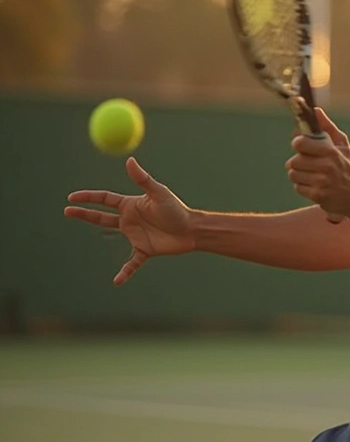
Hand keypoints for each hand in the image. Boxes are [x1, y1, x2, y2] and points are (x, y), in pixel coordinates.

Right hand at [64, 157, 194, 284]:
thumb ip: (142, 179)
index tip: (72, 197)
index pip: (105, 199)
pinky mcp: (144, 250)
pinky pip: (131, 263)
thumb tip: (129, 160)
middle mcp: (130, 218)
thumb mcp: (158, 193)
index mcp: (131, 204)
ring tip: (77, 235)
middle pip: (101, 215)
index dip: (88, 197)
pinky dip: (124, 272)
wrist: (192, 230)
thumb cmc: (176, 209)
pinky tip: (117, 281)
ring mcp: (135, 235)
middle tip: (66, 210)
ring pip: (110, 233)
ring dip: (97, 232)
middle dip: (84, 213)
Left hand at [287, 108, 349, 215]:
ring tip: (310, 174)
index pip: (301, 144)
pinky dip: (302, 186)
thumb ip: (327, 127)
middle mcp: (327, 167)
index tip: (302, 146)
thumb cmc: (347, 167)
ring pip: (293, 174)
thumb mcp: (342, 145)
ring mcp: (322, 183)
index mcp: (331, 152)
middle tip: (307, 163)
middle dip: (297, 162)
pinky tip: (313, 185)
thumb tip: (315, 111)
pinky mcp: (318, 196)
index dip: (298, 143)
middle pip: (294, 161)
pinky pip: (297, 187)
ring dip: (299, 174)